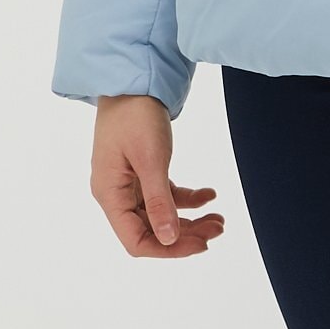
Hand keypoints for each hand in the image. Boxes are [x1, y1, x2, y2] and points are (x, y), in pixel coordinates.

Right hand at [90, 94, 225, 257]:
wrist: (133, 79)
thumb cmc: (135, 115)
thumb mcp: (150, 159)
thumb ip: (159, 201)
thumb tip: (169, 239)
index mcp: (110, 195)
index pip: (136, 241)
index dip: (168, 248)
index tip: (200, 245)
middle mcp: (117, 194)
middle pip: (151, 230)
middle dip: (185, 234)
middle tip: (218, 229)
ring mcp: (129, 183)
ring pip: (161, 214)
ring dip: (190, 218)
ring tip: (219, 218)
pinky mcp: (142, 170)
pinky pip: (166, 194)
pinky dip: (187, 197)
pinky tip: (209, 194)